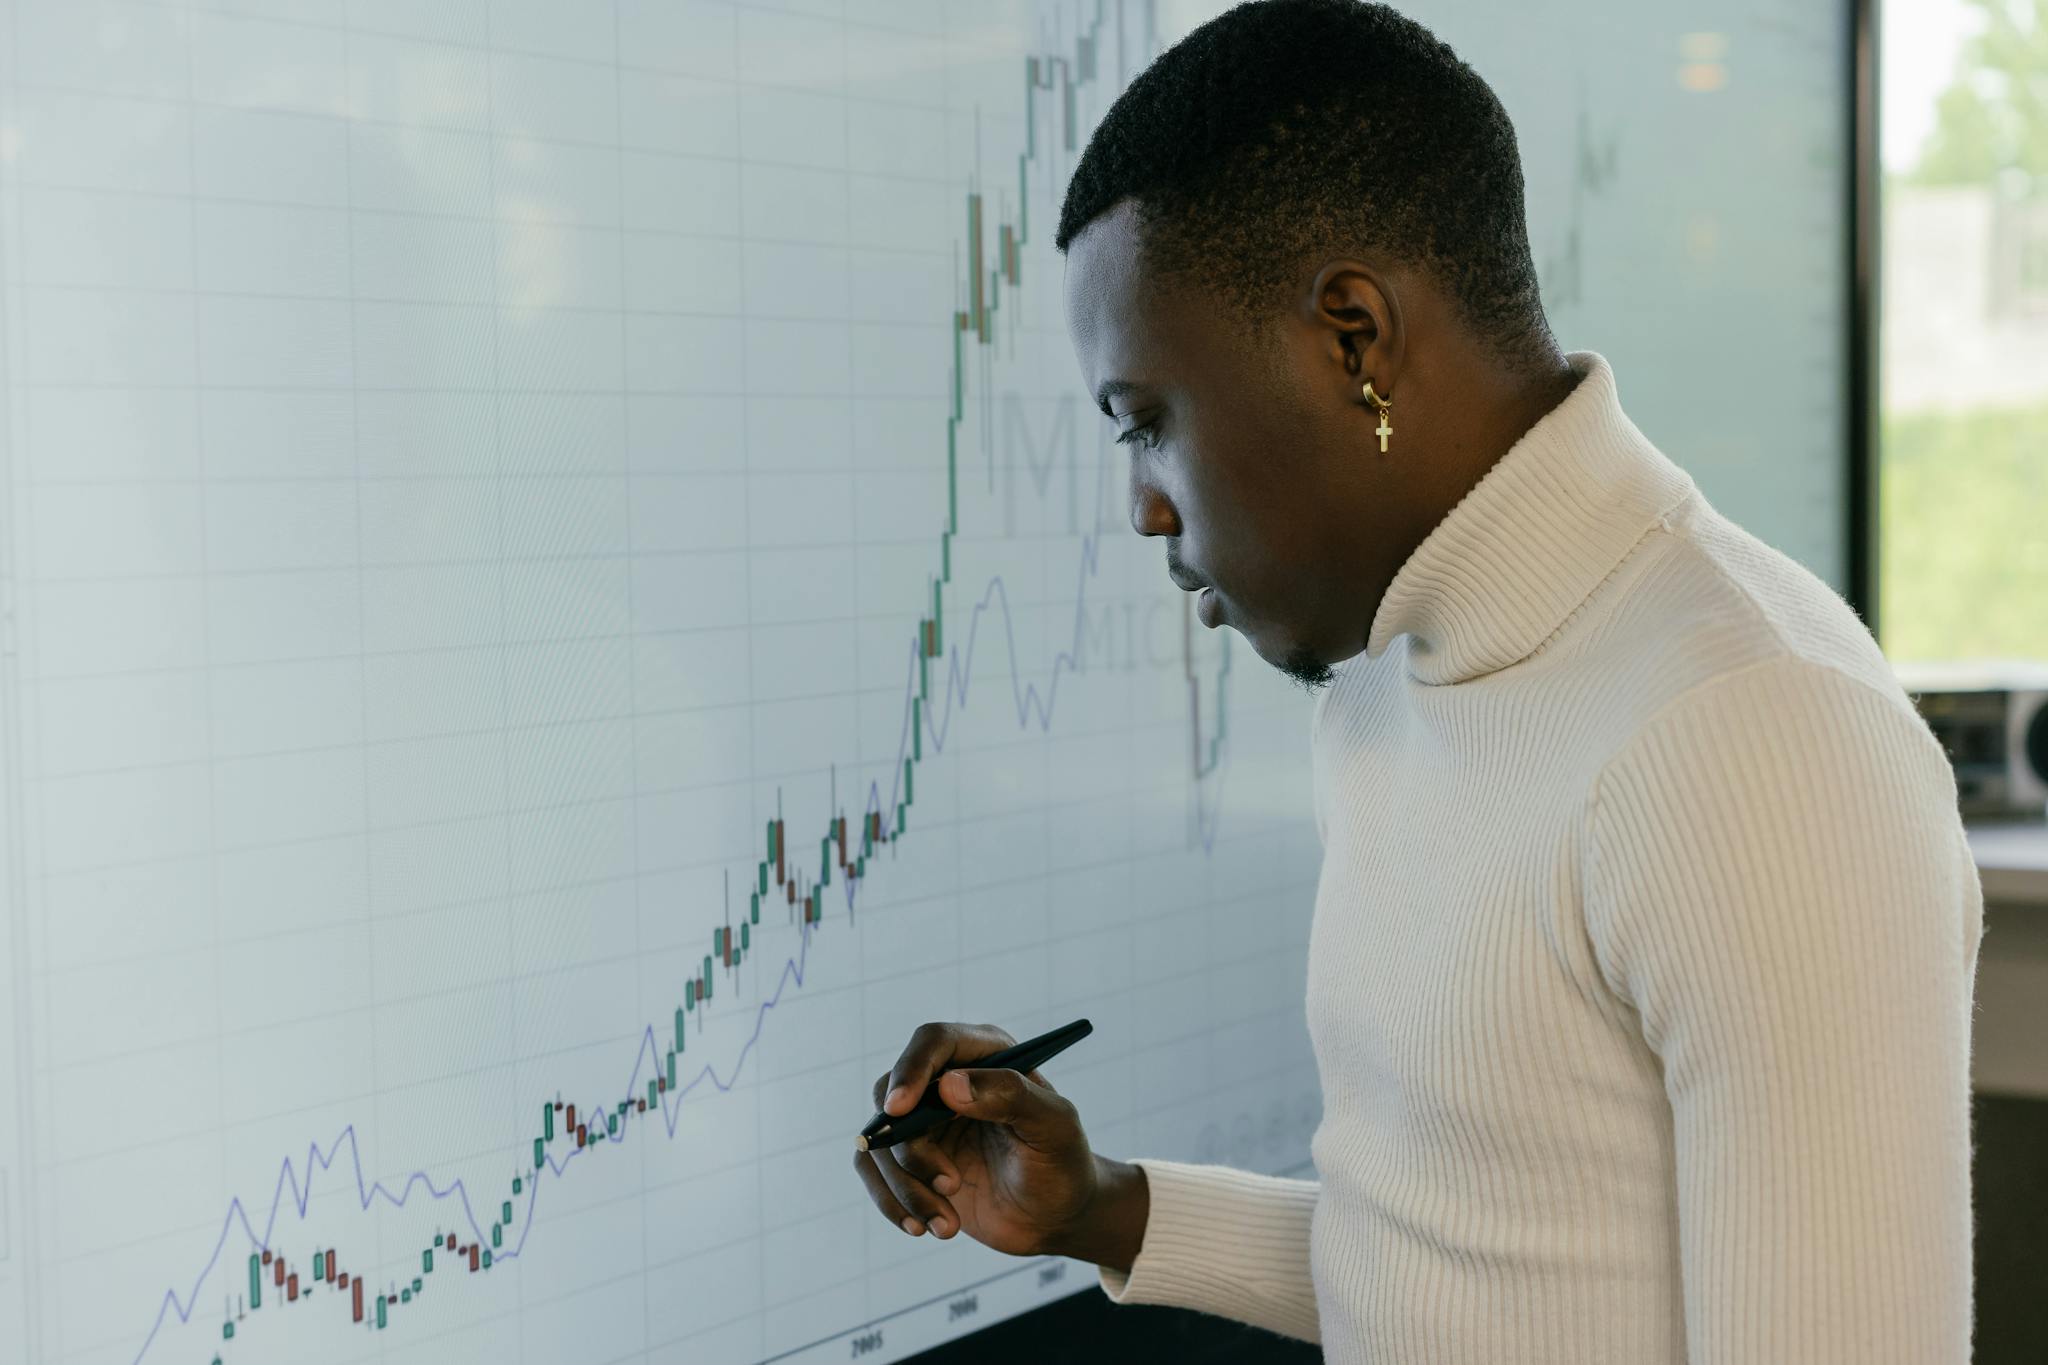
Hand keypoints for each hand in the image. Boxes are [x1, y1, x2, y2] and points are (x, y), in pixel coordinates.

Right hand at [852, 1022, 1147, 1267]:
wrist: (1055, 1216)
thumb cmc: (1062, 1163)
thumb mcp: (1054, 1127)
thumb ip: (1011, 1095)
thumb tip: (950, 1084)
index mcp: (985, 1055)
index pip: (933, 1042)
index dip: (911, 1070)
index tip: (901, 1109)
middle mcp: (947, 1080)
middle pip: (893, 1094)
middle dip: (912, 1149)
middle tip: (950, 1184)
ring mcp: (924, 1121)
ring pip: (880, 1140)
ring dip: (906, 1188)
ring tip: (947, 1223)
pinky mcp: (910, 1159)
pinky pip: (874, 1171)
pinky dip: (892, 1203)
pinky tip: (925, 1228)